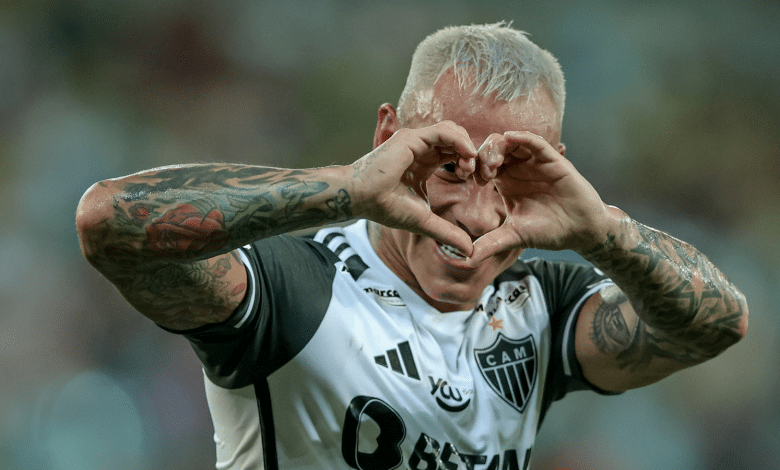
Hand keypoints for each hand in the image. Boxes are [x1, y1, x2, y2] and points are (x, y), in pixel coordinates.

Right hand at [351, 121, 477, 256]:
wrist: (361, 200)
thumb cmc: (384, 207)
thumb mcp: (424, 221)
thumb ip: (447, 232)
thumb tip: (469, 251)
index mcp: (424, 162)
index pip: (455, 152)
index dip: (469, 162)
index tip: (477, 180)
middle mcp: (421, 147)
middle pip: (457, 139)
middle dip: (472, 154)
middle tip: (478, 174)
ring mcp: (416, 140)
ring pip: (452, 131)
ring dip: (467, 146)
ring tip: (470, 168)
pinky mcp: (411, 138)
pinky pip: (443, 132)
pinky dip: (459, 141)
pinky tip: (468, 157)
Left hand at [469, 131, 610, 263]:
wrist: (580, 230)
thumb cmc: (548, 230)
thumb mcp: (514, 236)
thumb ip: (491, 244)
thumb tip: (467, 260)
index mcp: (505, 181)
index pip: (482, 165)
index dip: (474, 168)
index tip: (473, 180)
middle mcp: (517, 168)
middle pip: (493, 149)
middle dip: (483, 156)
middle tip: (484, 173)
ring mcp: (534, 162)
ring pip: (511, 142)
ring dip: (498, 147)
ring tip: (494, 163)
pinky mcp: (552, 160)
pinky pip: (535, 142)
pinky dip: (523, 137)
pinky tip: (511, 138)